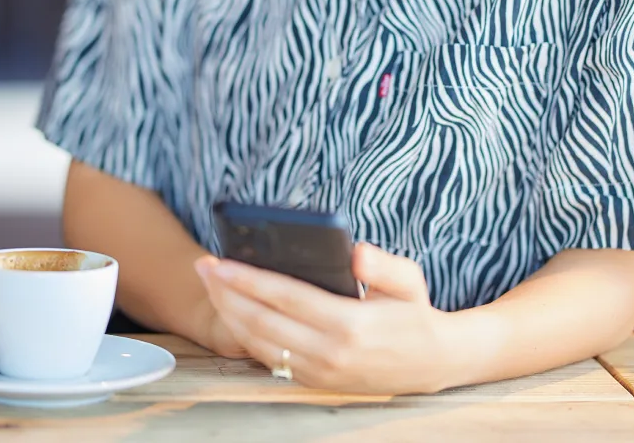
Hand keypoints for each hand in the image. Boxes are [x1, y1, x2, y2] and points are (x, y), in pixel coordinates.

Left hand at [195, 243, 450, 393]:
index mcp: (349, 325)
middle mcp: (329, 353)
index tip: (219, 261)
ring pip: (259, 343)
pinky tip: (233, 311)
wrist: (431, 364)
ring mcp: (319, 372)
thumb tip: (354, 251)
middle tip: (202, 267)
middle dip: (226, 293)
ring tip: (211, 285)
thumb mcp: (409, 281)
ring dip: (229, 313)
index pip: (286, 297)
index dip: (248, 279)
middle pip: (262, 322)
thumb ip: (382, 264)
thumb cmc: (415, 313)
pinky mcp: (315, 382)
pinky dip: (244, 335)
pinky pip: (269, 358)